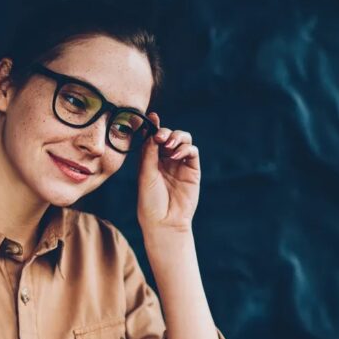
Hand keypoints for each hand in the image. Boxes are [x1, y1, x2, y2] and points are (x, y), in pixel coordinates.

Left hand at [137, 111, 200, 233]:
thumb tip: (152, 131)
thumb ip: (149, 152)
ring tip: (169, 145)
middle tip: (161, 137)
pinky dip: (186, 148)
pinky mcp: (192, 170)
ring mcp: (179, 164)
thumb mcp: (145, 174)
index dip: (153, 126)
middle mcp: (165, 160)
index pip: (153, 138)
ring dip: (177, 137)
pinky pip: (192, 152)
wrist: (164, 222)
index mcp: (150, 160)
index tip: (152, 117)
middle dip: (165, 132)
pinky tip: (176, 155)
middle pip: (169, 136)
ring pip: (183, 140)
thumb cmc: (150, 201)